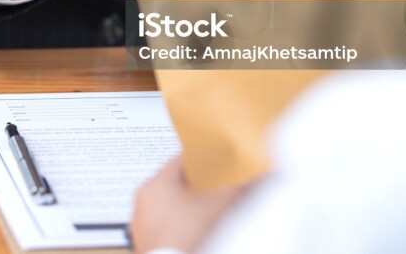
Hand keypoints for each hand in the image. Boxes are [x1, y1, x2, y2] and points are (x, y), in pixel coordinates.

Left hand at [131, 157, 248, 253]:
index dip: (203, 159)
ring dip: (190, 208)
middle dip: (199, 186)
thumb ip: (241, 188)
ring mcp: (143, 226)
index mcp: (155, 185)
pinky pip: (167, 228)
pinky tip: (199, 232)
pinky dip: (182, 226)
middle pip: (175, 185)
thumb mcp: (220, 208)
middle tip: (220, 185)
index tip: (220, 160)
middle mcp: (143, 203)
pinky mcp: (147, 245)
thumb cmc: (189, 237)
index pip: (180, 161)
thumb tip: (262, 176)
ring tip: (212, 210)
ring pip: (170, 208)